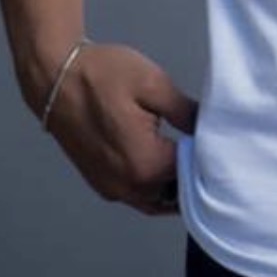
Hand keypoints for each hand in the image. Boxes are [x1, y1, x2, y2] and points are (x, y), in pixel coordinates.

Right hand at [43, 42, 197, 215]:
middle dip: (193, 177)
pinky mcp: (100, 183)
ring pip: (154, 200)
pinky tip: (165, 161)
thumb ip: (186, 112)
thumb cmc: (103, 76)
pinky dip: (153, 186)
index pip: (193, 175)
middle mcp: (127, 188)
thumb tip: (210, 129)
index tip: (221, 142)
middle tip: (210, 150)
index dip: (209, 158)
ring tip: (189, 156)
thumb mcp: (154, 84)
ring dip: (173, 185)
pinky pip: (136, 195)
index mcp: (145, 166)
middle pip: (175, 195)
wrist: (55, 77)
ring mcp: (110, 189)